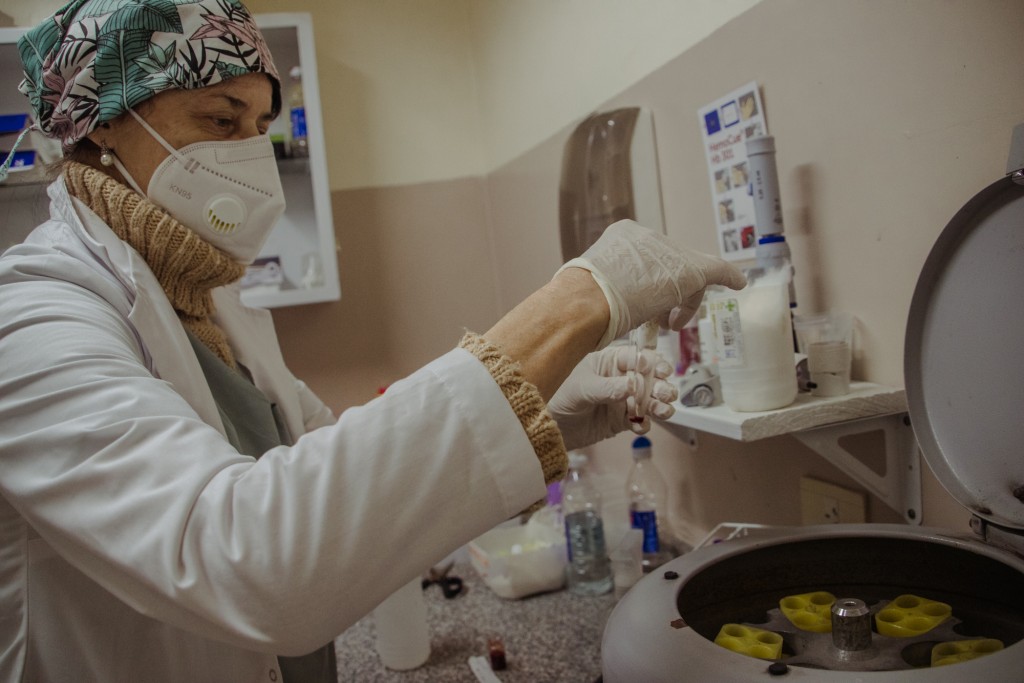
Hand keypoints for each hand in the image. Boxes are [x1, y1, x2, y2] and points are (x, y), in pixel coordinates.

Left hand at [548, 345, 677, 450]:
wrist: (546, 425)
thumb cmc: (558, 395)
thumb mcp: (582, 388)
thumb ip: (608, 387)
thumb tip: (634, 385)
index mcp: (610, 361)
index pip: (637, 357)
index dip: (651, 363)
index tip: (658, 371)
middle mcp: (620, 378)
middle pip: (649, 379)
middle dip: (661, 385)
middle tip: (665, 393)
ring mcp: (622, 399)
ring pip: (649, 400)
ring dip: (659, 404)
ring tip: (663, 411)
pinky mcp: (620, 420)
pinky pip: (639, 421)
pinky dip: (644, 424)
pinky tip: (640, 425)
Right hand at [557, 219, 745, 348]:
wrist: (586, 303)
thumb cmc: (581, 305)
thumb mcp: (593, 288)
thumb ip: (606, 287)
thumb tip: (601, 303)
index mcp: (620, 235)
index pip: (647, 260)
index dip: (653, 285)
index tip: (651, 301)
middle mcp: (646, 235)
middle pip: (670, 265)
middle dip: (670, 294)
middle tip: (666, 321)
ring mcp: (669, 250)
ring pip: (688, 272)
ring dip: (686, 300)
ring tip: (672, 324)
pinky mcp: (691, 267)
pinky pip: (717, 269)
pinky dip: (728, 277)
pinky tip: (738, 282)